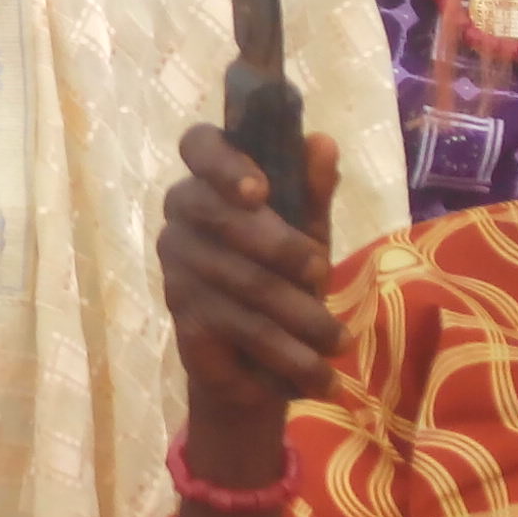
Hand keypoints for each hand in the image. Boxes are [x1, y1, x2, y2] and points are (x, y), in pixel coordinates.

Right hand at [159, 124, 342, 426]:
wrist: (257, 362)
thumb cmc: (284, 277)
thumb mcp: (307, 231)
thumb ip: (312, 190)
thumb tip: (321, 141)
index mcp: (211, 180)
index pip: (198, 145)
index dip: (225, 163)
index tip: (262, 191)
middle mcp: (182, 215)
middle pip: (220, 215)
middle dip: (281, 247)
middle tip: (323, 274)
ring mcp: (176, 265)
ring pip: (242, 280)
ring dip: (301, 315)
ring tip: (340, 342)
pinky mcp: (181, 315)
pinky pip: (240, 326)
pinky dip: (287, 355)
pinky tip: (318, 375)